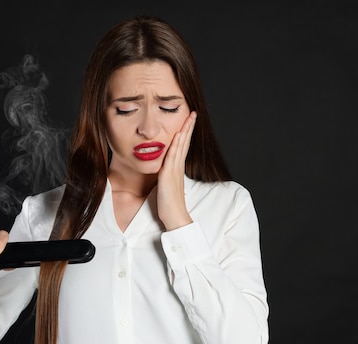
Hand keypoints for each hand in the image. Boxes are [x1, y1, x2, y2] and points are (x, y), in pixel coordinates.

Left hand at [157, 111, 196, 230]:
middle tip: (193, 113)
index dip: (186, 133)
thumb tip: (165, 170)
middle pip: (184, 142)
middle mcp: (178, 167)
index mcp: (177, 168)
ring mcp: (174, 170)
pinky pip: (173, 156)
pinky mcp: (168, 175)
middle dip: (188, 127)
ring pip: (180, 146)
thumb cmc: (170, 204)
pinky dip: (176, 145)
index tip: (189, 121)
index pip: (183, 146)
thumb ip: (167, 176)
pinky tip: (178, 135)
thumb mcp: (168, 185)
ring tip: (189, 118)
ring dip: (185, 131)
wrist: (175, 217)